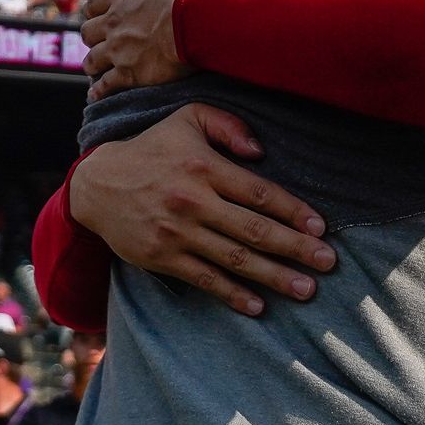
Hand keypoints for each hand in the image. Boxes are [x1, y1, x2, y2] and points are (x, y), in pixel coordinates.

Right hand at [69, 103, 335, 316]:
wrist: (96, 184)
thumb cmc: (153, 148)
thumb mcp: (188, 119)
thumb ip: (228, 126)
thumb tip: (260, 151)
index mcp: (205, 167)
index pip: (260, 193)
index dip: (294, 211)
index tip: (320, 228)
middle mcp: (193, 201)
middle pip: (254, 229)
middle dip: (295, 248)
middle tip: (328, 264)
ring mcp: (177, 233)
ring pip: (234, 258)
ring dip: (273, 276)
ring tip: (306, 289)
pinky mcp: (161, 258)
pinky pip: (203, 279)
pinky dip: (232, 294)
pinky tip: (258, 305)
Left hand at [81, 0, 209, 100]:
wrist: (199, 14)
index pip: (97, 2)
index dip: (97, 9)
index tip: (101, 13)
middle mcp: (114, 21)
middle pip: (89, 32)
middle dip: (92, 35)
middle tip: (97, 40)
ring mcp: (120, 49)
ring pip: (93, 59)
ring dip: (93, 62)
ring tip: (94, 67)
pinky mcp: (132, 73)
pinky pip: (108, 85)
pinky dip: (100, 91)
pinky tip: (96, 96)